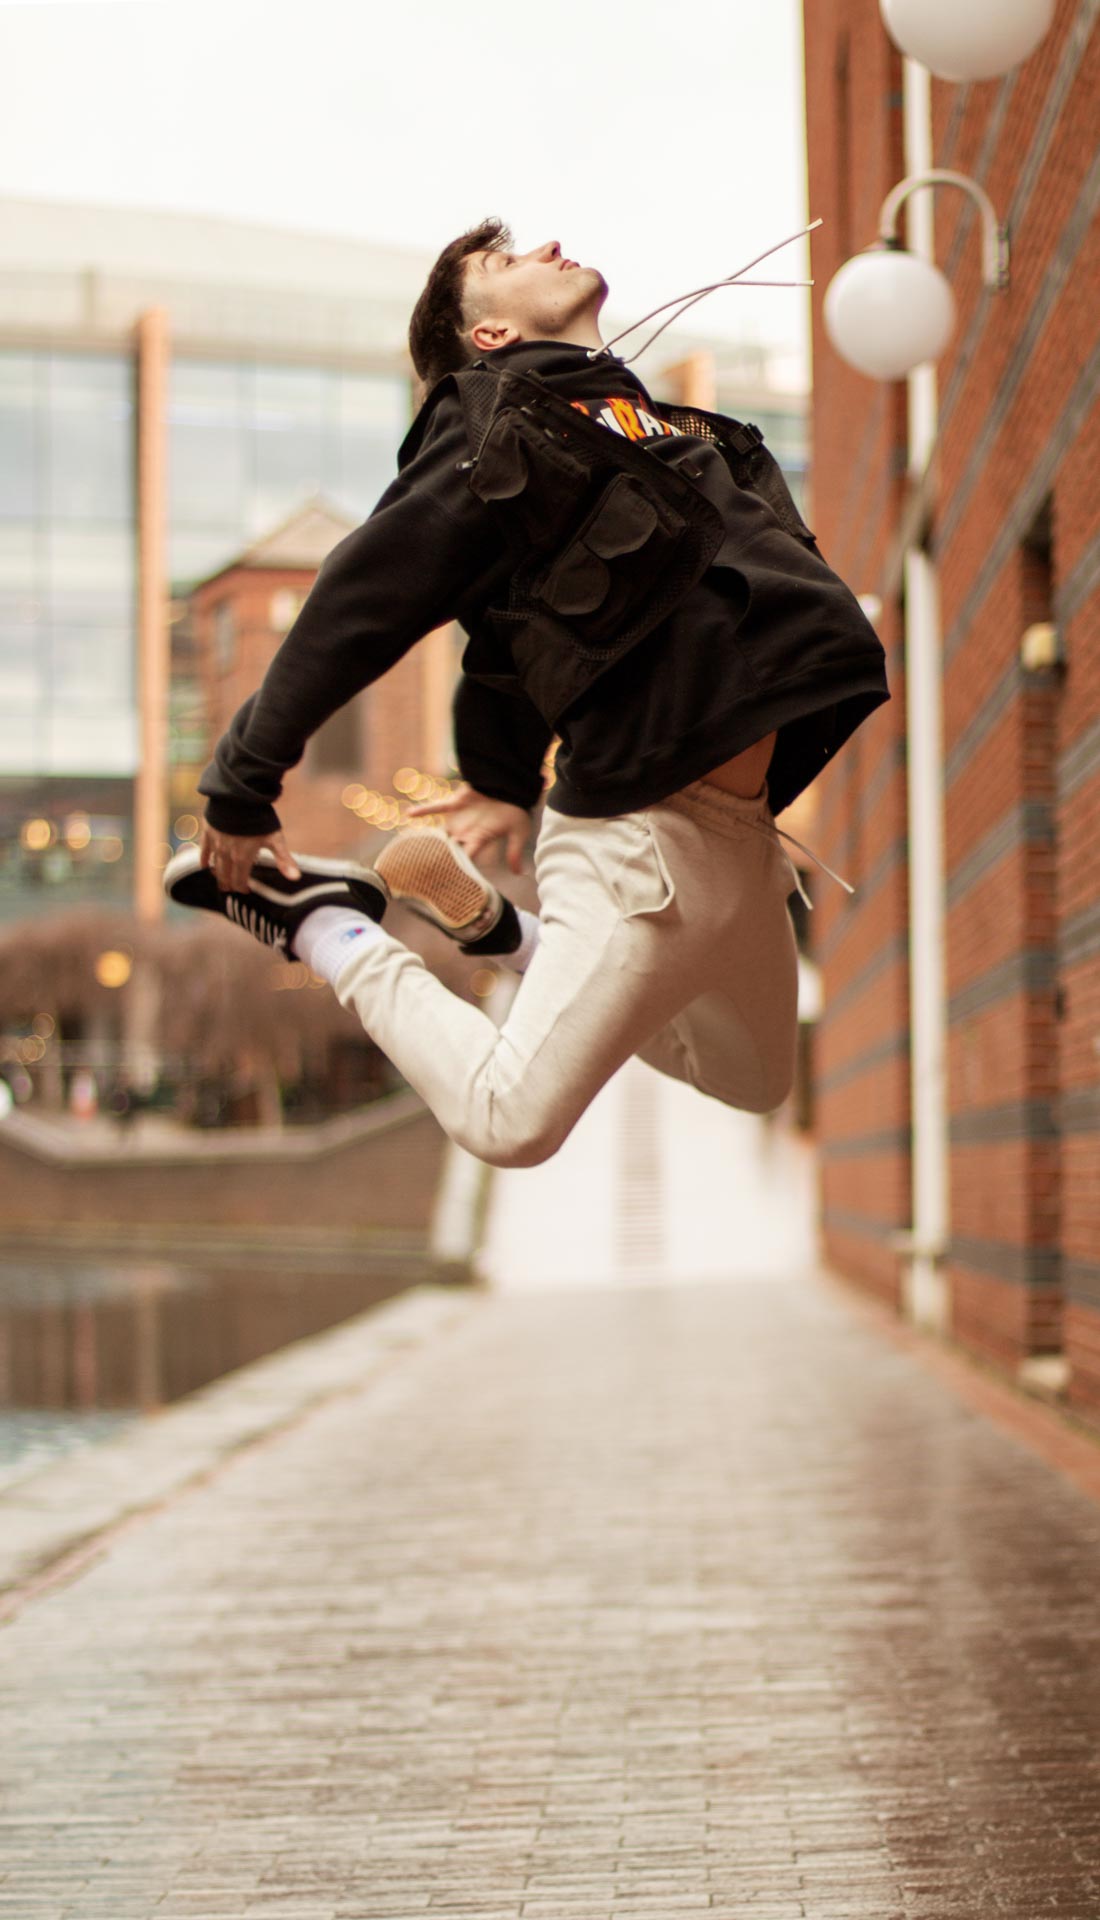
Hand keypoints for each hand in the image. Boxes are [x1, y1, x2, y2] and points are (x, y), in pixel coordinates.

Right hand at [199, 824, 300, 893]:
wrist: (239, 797)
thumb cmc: (259, 818)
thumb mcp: (275, 838)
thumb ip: (283, 859)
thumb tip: (296, 878)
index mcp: (243, 858)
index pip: (239, 880)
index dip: (242, 888)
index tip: (245, 891)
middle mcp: (227, 854)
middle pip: (225, 876)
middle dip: (228, 885)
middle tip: (230, 890)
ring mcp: (216, 844)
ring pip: (215, 865)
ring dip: (217, 875)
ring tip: (219, 881)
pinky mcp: (208, 832)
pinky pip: (203, 850)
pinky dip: (204, 859)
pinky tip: (203, 865)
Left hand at [406, 783, 529, 873]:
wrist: (511, 786)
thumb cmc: (516, 809)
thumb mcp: (519, 832)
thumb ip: (514, 852)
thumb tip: (520, 873)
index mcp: (479, 840)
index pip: (465, 860)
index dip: (456, 871)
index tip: (447, 883)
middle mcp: (466, 832)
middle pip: (447, 850)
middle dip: (438, 861)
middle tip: (423, 874)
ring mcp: (459, 818)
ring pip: (439, 833)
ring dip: (427, 840)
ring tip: (411, 852)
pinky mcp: (455, 803)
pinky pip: (437, 807)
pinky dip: (424, 810)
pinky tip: (409, 814)